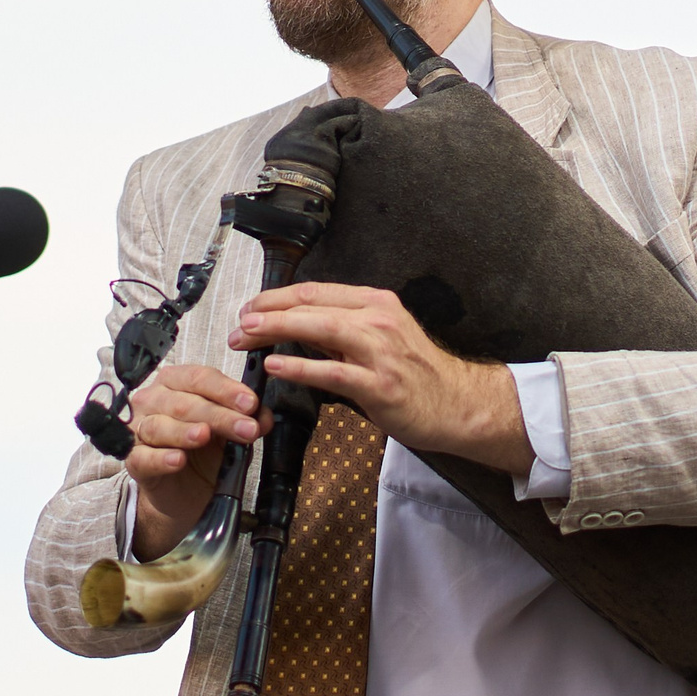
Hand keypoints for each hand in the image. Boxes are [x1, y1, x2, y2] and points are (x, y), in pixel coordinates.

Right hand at [122, 363, 267, 561]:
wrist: (185, 491)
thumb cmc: (203, 452)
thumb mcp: (229, 433)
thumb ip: (245, 420)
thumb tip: (264, 416)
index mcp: (176, 383)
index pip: (199, 378)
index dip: (226, 390)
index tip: (251, 403)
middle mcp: (153, 400)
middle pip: (184, 403)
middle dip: (218, 415)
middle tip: (246, 428)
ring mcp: (139, 430)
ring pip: (160, 426)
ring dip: (185, 431)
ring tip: (204, 436)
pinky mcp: (134, 460)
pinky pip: (143, 457)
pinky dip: (161, 458)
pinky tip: (178, 460)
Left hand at [230, 282, 533, 476]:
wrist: (458, 404)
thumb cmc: (418, 375)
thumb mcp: (383, 338)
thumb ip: (344, 331)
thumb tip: (298, 327)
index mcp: (376, 303)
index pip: (316, 291)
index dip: (277, 297)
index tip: (251, 307)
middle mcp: (378, 319)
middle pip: (312, 305)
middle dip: (268, 312)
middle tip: (238, 323)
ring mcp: (380, 351)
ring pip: (320, 329)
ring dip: (277, 330)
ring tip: (246, 336)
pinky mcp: (380, 384)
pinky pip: (332, 371)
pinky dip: (301, 366)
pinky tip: (276, 365)